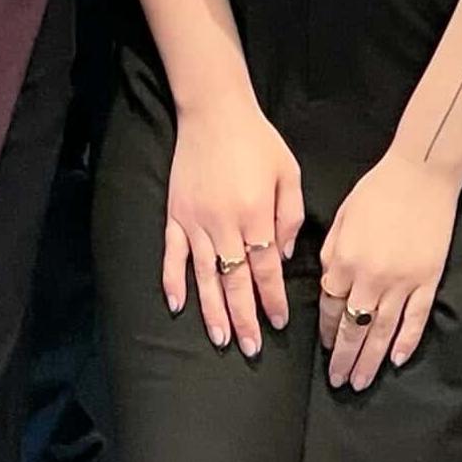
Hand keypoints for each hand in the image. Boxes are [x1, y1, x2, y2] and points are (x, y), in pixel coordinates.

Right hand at [160, 94, 302, 355]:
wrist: (214, 113)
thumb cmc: (258, 142)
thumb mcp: (289, 173)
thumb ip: (289, 216)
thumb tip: (281, 256)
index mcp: (255, 214)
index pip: (265, 269)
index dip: (272, 299)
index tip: (278, 323)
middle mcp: (224, 225)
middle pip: (235, 282)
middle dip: (244, 318)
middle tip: (251, 348)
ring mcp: (195, 222)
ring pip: (204, 277)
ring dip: (212, 311)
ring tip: (220, 339)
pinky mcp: (176, 215)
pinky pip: (172, 255)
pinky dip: (172, 281)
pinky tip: (176, 305)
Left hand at [316, 156, 454, 390]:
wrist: (421, 174)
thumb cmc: (378, 190)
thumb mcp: (342, 218)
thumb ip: (332, 254)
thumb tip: (329, 284)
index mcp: (345, 260)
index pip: (330, 307)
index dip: (326, 331)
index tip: (325, 346)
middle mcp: (370, 277)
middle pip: (353, 329)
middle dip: (343, 358)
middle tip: (338, 382)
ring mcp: (402, 282)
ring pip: (382, 332)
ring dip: (370, 360)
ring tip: (361, 382)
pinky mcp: (428, 280)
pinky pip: (415, 319)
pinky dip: (406, 342)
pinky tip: (398, 360)